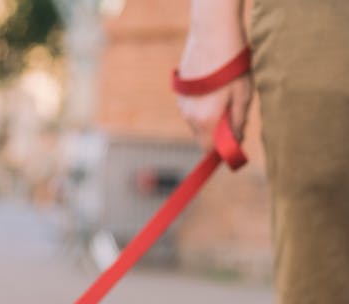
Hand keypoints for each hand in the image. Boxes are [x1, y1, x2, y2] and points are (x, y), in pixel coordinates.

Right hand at [177, 20, 252, 149]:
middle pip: (202, 138)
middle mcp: (189, 117)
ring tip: (224, 94)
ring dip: (210, 117)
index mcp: (206, 121)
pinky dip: (202, 106)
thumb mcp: (243, 95)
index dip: (222, 149)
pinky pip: (192, 109)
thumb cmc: (231, 64)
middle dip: (217, 133)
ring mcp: (182, 104)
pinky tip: (213, 87)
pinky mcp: (180, 93)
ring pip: (197, 123)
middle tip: (234, 114)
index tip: (234, 141)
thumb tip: (236, 142)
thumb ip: (238, 123)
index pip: (210, 150)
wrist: (211, 32)